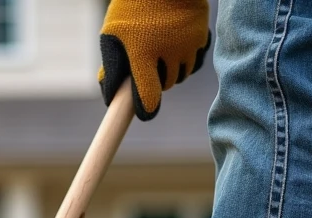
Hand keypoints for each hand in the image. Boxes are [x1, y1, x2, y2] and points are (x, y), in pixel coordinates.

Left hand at [99, 0, 211, 120]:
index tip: (144, 113)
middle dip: (155, 81)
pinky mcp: (201, 38)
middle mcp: (168, 50)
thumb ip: (111, 64)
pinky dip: (184, 59)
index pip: (148, 94)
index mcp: (142, 51)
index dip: (145, 108)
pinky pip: (193, 61)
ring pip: (180, 75)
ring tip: (159, 53)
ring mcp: (187, 44)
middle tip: (146, 67)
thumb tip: (110, 96)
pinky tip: (174, 46)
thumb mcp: (114, 31)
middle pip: (165, 85)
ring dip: (170, 72)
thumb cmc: (133, 7)